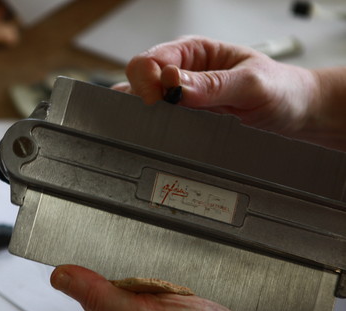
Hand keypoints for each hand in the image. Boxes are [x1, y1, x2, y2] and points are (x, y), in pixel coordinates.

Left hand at [50, 265, 345, 310]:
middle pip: (116, 280)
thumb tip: (62, 278)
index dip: (87, 266)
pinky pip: (171, 278)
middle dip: (121, 259)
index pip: (89, 291)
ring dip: (149, 261)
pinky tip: (179, 259)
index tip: (87, 239)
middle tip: (125, 237)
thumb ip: (102, 297)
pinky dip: (173, 267)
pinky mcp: (187, 305)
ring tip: (152, 244)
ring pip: (145, 277)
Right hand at [114, 36, 318, 136]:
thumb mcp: (251, 84)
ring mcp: (181, 96)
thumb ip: (213, 84)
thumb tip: (174, 82)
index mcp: (194, 51)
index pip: (149, 60)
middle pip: (139, 80)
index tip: (158, 101)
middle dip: (143, 99)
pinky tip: (167, 133)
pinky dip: (155, 128)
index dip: (146, 81)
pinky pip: (158, 121)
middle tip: (165, 115)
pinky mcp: (184, 118)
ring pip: (143, 103)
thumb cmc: (280, 89)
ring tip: (169, 125)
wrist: (297, 113)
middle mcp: (183, 71)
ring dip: (148, 115)